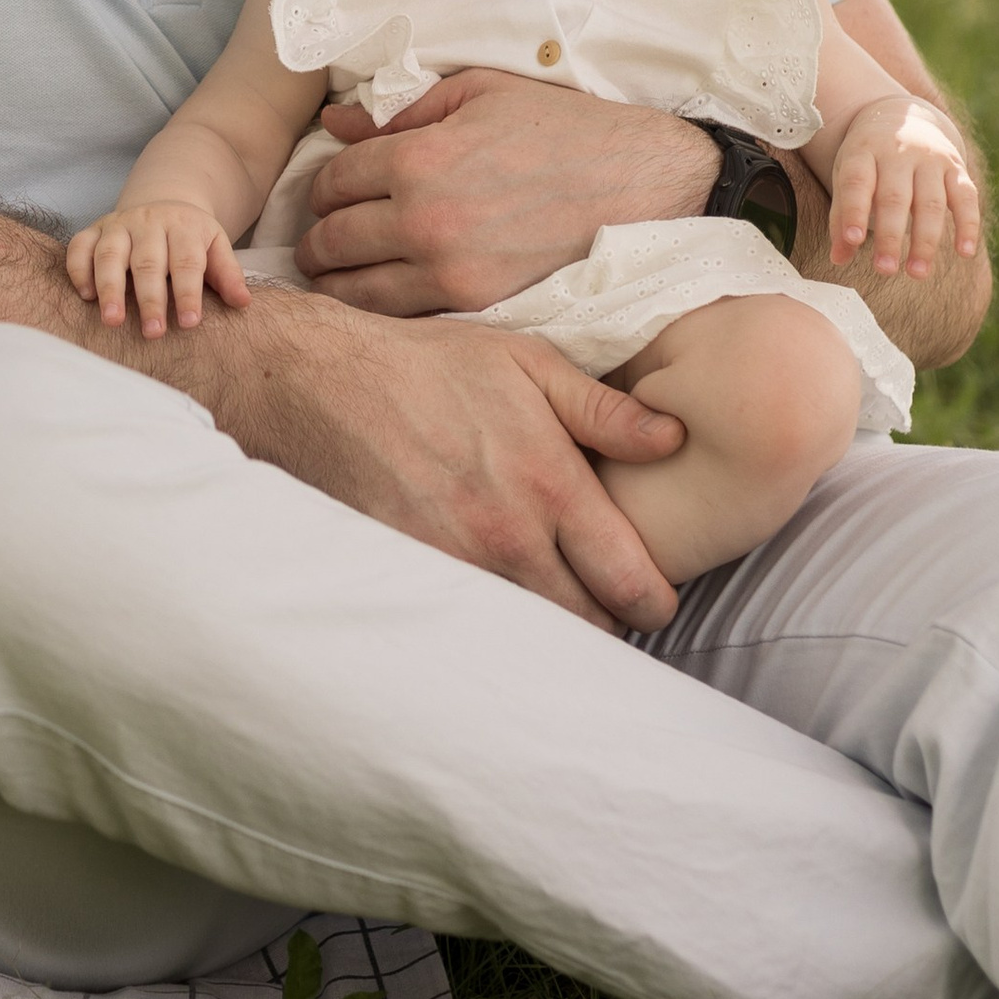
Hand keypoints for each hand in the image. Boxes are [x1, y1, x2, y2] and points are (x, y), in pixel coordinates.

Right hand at [66, 198, 254, 339]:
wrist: (163, 204)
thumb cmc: (191, 239)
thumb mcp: (216, 247)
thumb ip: (228, 274)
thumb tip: (243, 303)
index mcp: (183, 226)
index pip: (186, 262)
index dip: (188, 293)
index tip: (190, 324)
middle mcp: (149, 222)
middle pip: (148, 261)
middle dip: (150, 298)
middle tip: (153, 333)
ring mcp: (118, 224)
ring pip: (109, 253)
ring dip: (110, 287)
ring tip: (113, 321)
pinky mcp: (94, 229)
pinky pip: (80, 246)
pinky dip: (79, 270)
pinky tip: (87, 296)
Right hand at [259, 299, 686, 631]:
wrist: (322, 383)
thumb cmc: (428, 365)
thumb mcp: (527, 363)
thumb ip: (604, 411)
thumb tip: (676, 438)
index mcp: (551, 485)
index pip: (634, 586)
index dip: (653, 600)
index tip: (646, 589)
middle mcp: (508, 539)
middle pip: (588, 629)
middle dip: (603, 619)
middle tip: (597, 594)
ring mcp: (456, 568)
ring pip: (531, 636)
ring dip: (547, 626)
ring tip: (546, 594)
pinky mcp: (412, 581)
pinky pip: (472, 626)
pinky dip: (491, 624)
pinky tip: (490, 593)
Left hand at [294, 69, 718, 315]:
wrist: (642, 183)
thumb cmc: (562, 127)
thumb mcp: (478, 92)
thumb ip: (400, 109)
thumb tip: (335, 121)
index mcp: (417, 159)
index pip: (329, 181)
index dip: (323, 185)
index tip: (331, 191)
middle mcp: (423, 222)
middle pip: (329, 242)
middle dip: (318, 238)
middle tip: (324, 236)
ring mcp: (450, 273)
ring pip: (353, 294)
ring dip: (337, 282)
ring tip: (342, 273)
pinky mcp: (477, 308)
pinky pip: (402, 319)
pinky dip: (382, 311)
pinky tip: (386, 295)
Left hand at [827, 92, 981, 281]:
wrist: (899, 113)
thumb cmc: (867, 158)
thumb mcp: (846, 173)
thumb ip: (841, 215)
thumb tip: (838, 259)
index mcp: (863, 151)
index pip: (857, 182)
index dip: (853, 212)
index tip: (852, 242)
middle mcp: (898, 152)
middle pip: (894, 197)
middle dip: (890, 236)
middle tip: (884, 270)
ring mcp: (930, 158)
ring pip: (930, 202)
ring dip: (925, 241)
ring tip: (916, 273)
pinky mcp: (956, 166)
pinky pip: (966, 197)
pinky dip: (968, 225)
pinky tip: (964, 253)